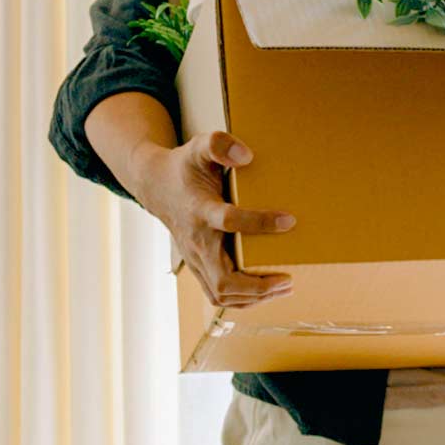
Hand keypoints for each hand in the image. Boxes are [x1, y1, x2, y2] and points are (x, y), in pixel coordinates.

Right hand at [133, 130, 295, 308]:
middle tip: (288, 279)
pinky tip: (266, 292)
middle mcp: (196, 240)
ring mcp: (195, 258)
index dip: (259, 222)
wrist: (156, 186)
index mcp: (199, 210)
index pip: (228, 221)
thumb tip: (246, 156)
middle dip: (257, 285)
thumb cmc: (184, 167)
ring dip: (254, 297)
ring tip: (284, 287)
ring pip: (221, 293)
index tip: (289, 220)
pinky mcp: (198, 266)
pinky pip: (217, 294)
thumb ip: (219, 144)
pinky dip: (242, 299)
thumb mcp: (199, 147)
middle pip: (222, 279)